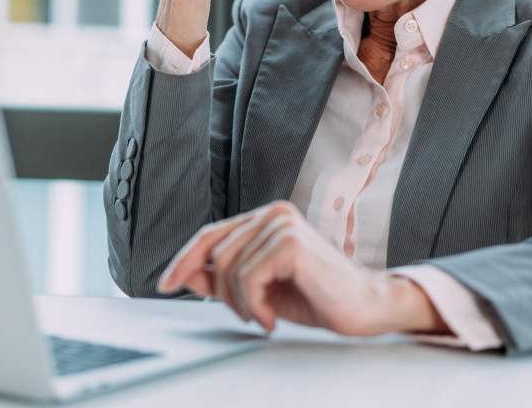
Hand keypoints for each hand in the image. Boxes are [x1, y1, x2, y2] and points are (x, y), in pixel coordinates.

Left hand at [156, 201, 447, 336]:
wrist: (366, 307)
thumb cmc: (319, 297)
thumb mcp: (262, 288)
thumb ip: (226, 276)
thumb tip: (187, 273)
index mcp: (267, 218)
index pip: (211, 234)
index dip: (183, 260)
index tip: (165, 284)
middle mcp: (273, 213)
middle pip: (215, 254)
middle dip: (221, 293)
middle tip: (247, 315)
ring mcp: (283, 224)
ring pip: (228, 268)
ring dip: (240, 303)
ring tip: (262, 317)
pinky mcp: (291, 243)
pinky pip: (248, 277)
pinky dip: (253, 305)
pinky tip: (270, 318)